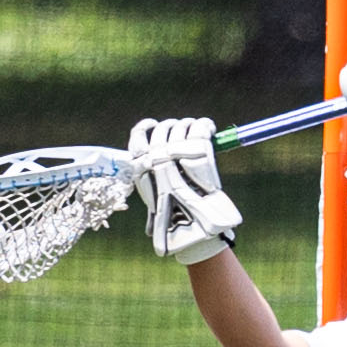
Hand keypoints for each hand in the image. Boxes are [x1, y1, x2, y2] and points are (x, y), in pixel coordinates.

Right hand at [128, 117, 242, 265]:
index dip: (145, 127)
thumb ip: (153, 192)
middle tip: (183, 130)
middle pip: (163, 129)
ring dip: (190, 126)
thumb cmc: (173, 217)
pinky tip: (209, 129)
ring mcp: (177, 151)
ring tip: (197, 131)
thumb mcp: (156, 204)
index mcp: (141, 168)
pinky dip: (205, 125)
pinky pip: (200, 127)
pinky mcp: (198, 147)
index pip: (137, 138)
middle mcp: (156, 157)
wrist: (195, 223)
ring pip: (182, 126)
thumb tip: (150, 206)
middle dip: (173, 126)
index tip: (153, 124)